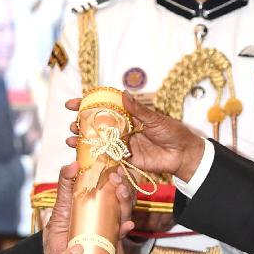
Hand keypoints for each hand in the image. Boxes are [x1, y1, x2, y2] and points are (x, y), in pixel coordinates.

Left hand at [42, 161, 134, 253]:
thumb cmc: (58, 229)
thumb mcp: (60, 203)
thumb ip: (65, 183)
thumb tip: (72, 164)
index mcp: (97, 199)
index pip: (113, 184)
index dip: (118, 174)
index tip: (115, 167)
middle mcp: (106, 212)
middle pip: (123, 197)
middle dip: (124, 186)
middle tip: (117, 178)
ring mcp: (108, 226)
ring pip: (125, 212)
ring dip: (126, 202)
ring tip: (121, 193)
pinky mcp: (107, 242)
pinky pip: (119, 234)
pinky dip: (125, 229)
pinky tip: (126, 225)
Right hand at [65, 94, 206, 182]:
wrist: (183, 154)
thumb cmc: (172, 132)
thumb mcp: (154, 118)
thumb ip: (138, 110)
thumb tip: (123, 94)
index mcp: (127, 115)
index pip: (103, 107)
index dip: (86, 105)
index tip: (72, 104)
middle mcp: (122, 129)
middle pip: (96, 126)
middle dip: (81, 125)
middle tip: (72, 125)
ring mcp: (123, 145)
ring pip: (99, 142)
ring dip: (84, 141)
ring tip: (71, 140)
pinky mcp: (126, 160)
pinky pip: (109, 159)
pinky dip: (96, 158)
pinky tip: (82, 157)